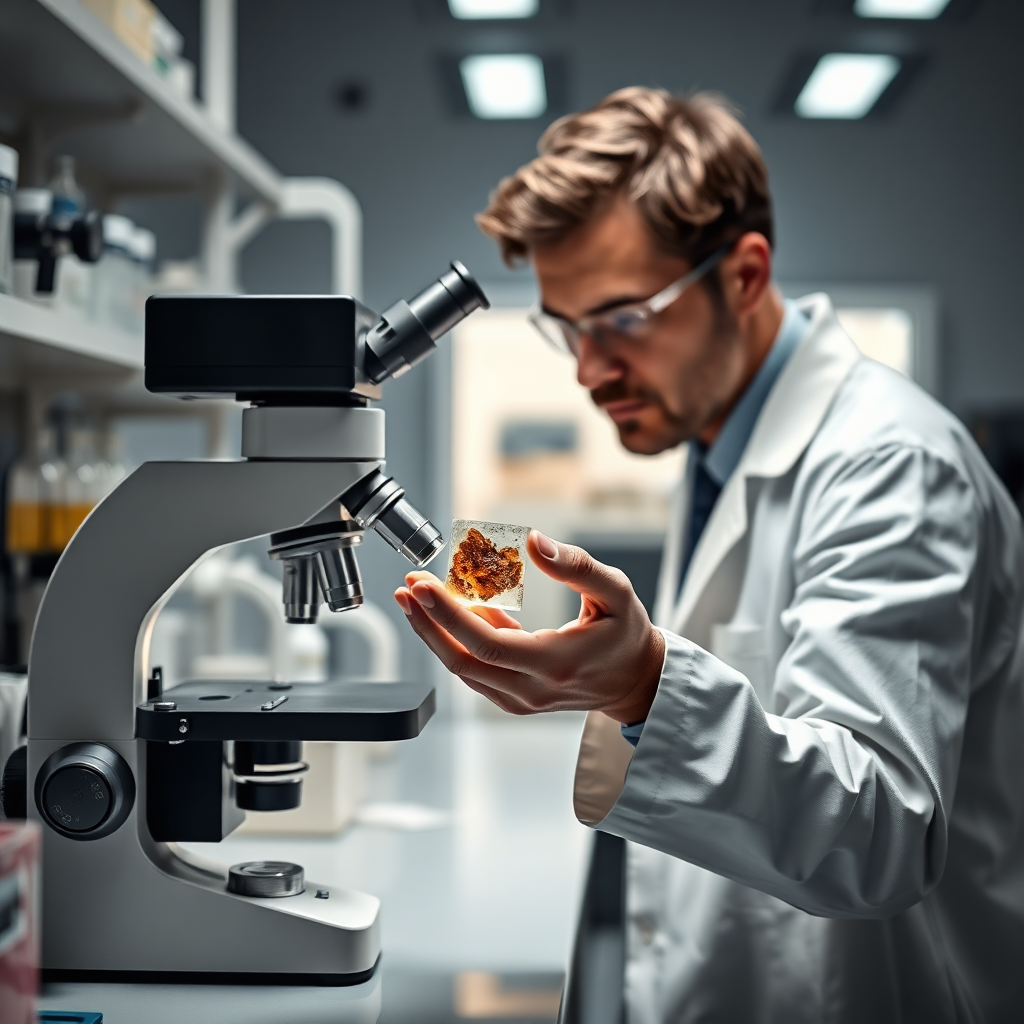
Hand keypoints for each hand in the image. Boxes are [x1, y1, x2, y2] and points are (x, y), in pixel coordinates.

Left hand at [394, 530, 664, 721]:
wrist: (636, 680)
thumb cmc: (626, 633)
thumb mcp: (615, 591)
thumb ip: (576, 566)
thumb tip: (534, 541)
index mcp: (557, 662)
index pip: (487, 643)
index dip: (448, 615)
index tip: (422, 585)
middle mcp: (533, 689)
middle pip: (463, 661)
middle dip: (427, 622)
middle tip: (408, 587)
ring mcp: (521, 701)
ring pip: (463, 670)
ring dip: (434, 633)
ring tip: (415, 598)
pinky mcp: (514, 701)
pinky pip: (475, 672)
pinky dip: (454, 644)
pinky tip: (446, 614)